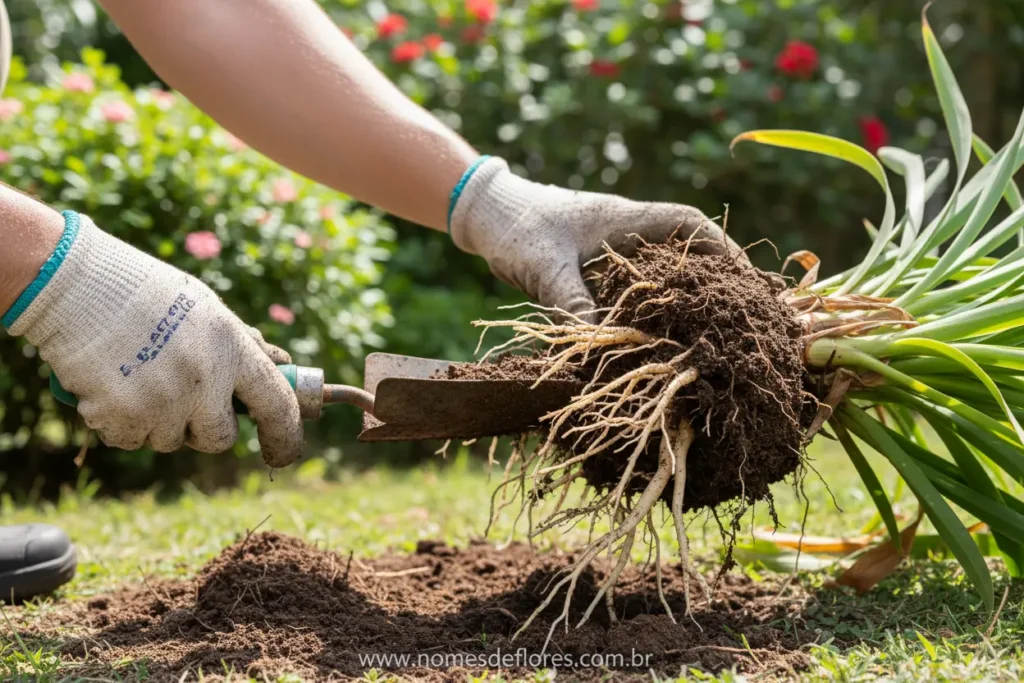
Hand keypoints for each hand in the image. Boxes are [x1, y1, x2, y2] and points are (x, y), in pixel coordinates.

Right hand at [6, 212, 303, 466]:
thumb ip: (243, 343)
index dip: (285, 436)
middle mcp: (205, 379)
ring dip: (157, 421)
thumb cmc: (147, 294)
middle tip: (182, 398)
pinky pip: (130, 440)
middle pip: (220, 438)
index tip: (280, 452)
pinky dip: (120, 423)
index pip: (278, 406)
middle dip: (204, 428)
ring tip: (138, 374)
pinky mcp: (121, 417)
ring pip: (170, 441)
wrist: (75, 283)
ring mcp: (163, 402)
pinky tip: (112, 384)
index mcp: (233, 348)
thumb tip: (284, 364)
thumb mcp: (207, 309)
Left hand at [449, 157, 745, 322]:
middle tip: (739, 313)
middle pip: (686, 251)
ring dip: (684, 293)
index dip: (721, 249)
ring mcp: (613, 248)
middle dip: (713, 278)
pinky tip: (658, 332)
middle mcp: (627, 232)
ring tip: (710, 328)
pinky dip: (650, 304)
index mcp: (626, 220)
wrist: (486, 215)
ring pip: (661, 270)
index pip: (689, 226)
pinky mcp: (596, 265)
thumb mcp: (545, 267)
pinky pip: (635, 284)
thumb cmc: (517, 228)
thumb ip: (572, 303)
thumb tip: (598, 346)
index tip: (744, 276)